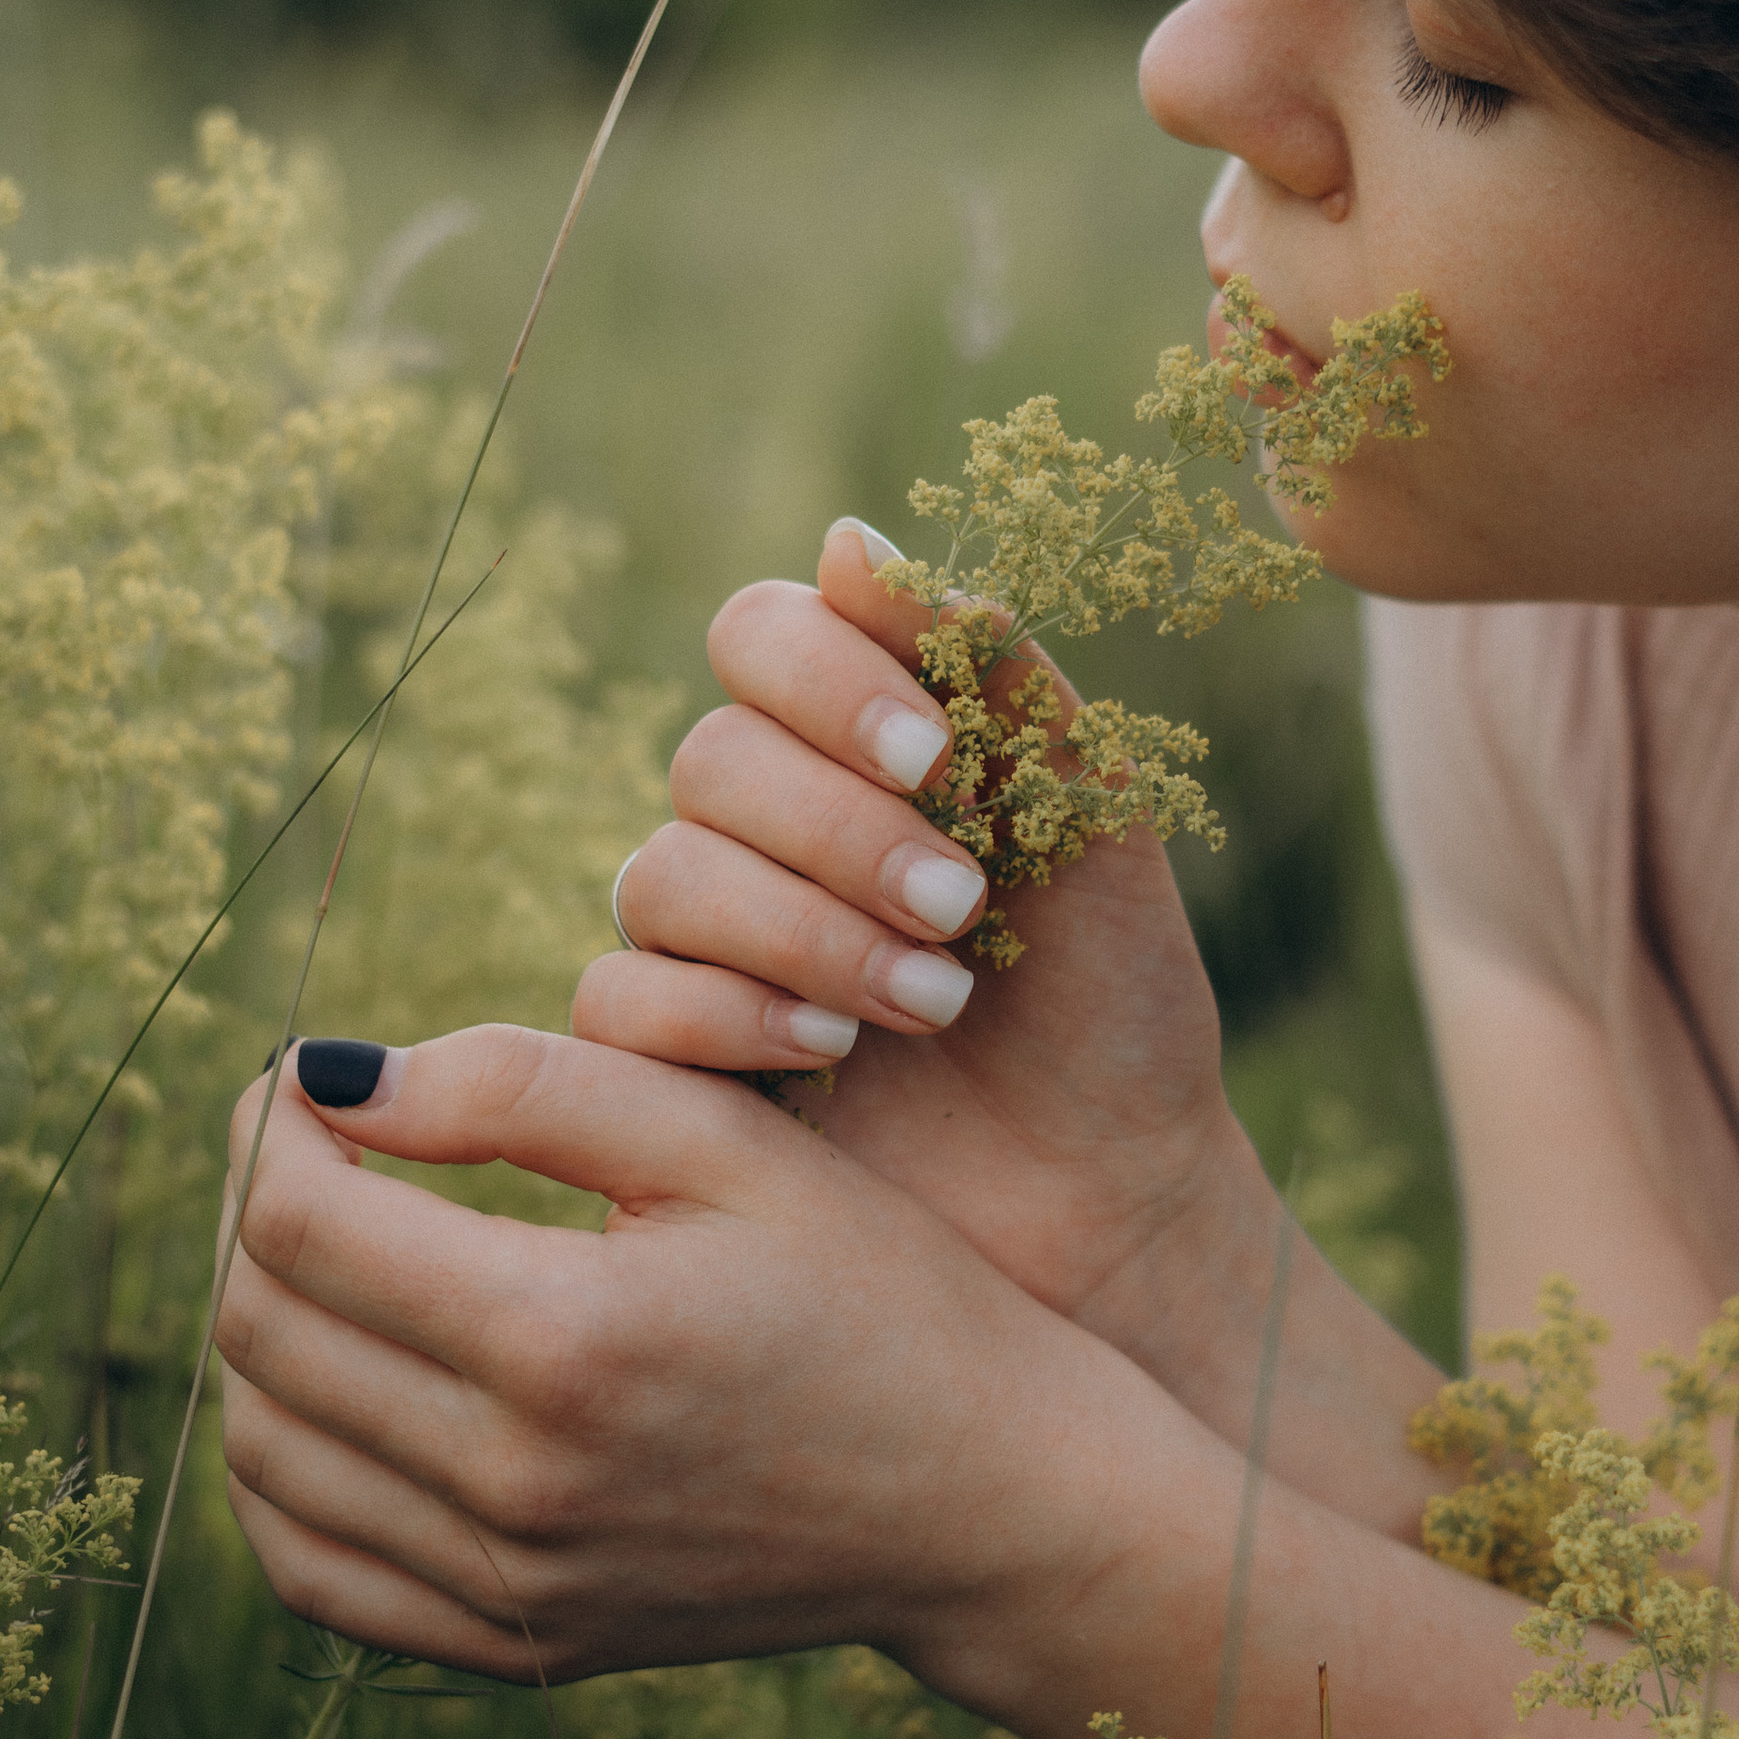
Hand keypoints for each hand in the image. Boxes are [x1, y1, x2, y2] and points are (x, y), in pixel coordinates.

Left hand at [215, 1024, 1095, 1683]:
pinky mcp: (520, 1647)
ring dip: (262, 1335)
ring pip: (265, 1450)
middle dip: (256, 1212)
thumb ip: (528, 1084)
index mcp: (568, 1336)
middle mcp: (518, 1481)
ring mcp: (513, 1584)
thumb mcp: (731, 1142)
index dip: (272, 1127)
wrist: (987, 1502)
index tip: (308, 1079)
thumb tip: (331, 1078)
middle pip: (264, 1330)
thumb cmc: (876, 1291)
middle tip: (314, 1150)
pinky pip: (314, 1573)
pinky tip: (337, 1395)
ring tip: (335, 1258)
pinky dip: (283, 1477)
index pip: (303, 1223)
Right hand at [571, 522, 1269, 1379]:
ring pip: (660, 877)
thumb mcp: (1093, 824)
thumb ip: (994, 674)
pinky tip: (836, 1055)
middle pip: (709, 760)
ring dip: (802, 931)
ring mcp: (709, 944)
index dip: (826, 680)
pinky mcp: (671, 1063)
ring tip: (937, 999)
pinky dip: (728, 1015)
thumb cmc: (1116, 1006)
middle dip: (836, 830)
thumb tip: (850, 537)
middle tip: (962, 905)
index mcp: (859, 743)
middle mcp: (764, 829)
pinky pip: (621, 1001)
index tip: (935, 758)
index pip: (761, 635)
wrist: (1117, 1201)